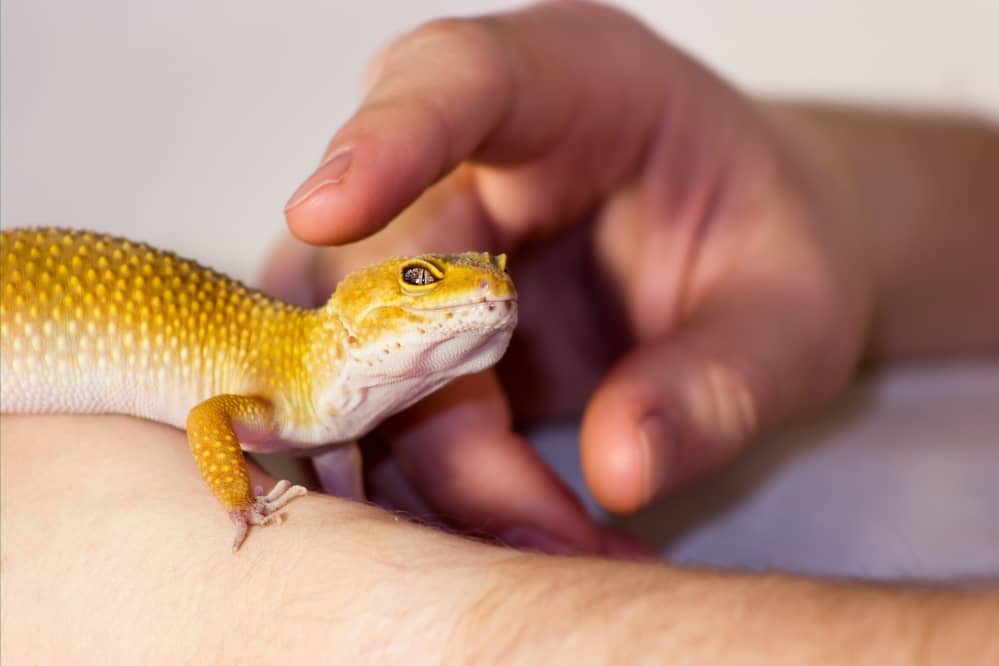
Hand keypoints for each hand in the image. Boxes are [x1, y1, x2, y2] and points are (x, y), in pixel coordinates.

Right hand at [264, 1, 872, 552]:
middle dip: (445, 425)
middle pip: (379, 272)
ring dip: (434, 478)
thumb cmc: (772, 249)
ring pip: (349, 356)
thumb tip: (618, 471)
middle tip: (551, 541)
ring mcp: (425, 243)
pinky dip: (432, 491)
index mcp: (571, 85)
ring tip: (555, 553)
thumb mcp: (793, 315)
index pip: (456, 78)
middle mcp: (469, 158)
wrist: (745, 258)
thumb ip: (720, 380)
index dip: (385, 137)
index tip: (326, 210)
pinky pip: (371, 407)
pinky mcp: (407, 325)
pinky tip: (520, 538)